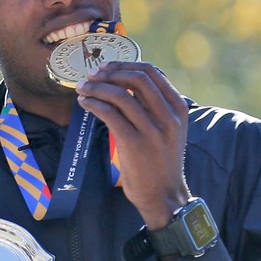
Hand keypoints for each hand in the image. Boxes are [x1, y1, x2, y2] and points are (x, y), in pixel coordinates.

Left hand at [76, 62, 191, 228]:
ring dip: (97, 87)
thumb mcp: (169, 130)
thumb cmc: (161, 162)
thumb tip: (126, 84)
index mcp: (178, 108)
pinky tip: (85, 104)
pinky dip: (94, 104)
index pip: (152, 73)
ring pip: (120, 95)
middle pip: (137, 78)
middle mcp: (168, 116)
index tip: (107, 67)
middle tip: (92, 75)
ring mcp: (152, 130)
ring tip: (83, 89)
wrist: (164, 194)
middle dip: (110, 72)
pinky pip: (110, 114)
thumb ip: (155, 108)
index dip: (125, 65)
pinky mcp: (134, 143)